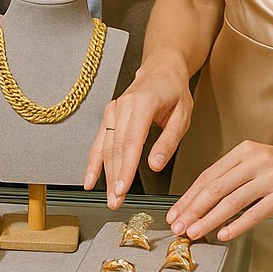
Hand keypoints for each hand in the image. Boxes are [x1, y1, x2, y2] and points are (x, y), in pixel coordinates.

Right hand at [84, 54, 193, 208]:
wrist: (161, 69)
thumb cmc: (174, 91)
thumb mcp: (182, 115)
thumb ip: (168, 141)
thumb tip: (154, 165)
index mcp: (142, 103)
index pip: (131, 141)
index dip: (125, 168)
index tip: (122, 189)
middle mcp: (122, 105)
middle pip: (115, 147)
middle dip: (114, 178)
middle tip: (115, 203)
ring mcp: (113, 109)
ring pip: (105, 146)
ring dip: (104, 174)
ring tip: (108, 197)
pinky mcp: (110, 115)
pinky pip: (99, 140)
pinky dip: (94, 161)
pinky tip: (90, 179)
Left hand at [166, 139, 272, 241]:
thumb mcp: (257, 161)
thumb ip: (234, 175)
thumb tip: (206, 199)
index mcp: (243, 152)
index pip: (208, 175)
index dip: (189, 196)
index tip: (176, 211)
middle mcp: (253, 162)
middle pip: (214, 188)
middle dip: (192, 209)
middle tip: (178, 225)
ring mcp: (269, 178)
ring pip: (231, 201)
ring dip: (209, 219)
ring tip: (194, 232)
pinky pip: (256, 213)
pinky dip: (237, 225)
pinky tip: (224, 234)